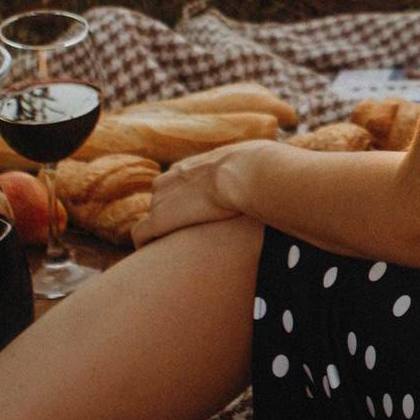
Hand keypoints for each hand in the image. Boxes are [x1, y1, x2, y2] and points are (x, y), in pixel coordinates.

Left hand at [127, 138, 276, 245]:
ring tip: (170, 252)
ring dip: (159, 233)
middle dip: (169, 217)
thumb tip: (280, 169)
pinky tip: (151, 257)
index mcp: (190, 167)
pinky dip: (143, 244)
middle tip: (183, 238)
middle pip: (159, 201)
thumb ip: (256, 170)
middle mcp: (169, 180)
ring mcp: (161, 200)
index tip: (194, 217)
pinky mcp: (159, 220)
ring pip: (150, 218)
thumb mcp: (256, 163)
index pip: (176, 184)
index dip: (184, 202)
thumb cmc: (258, 169)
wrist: (246, 174)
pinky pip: (140, 234)